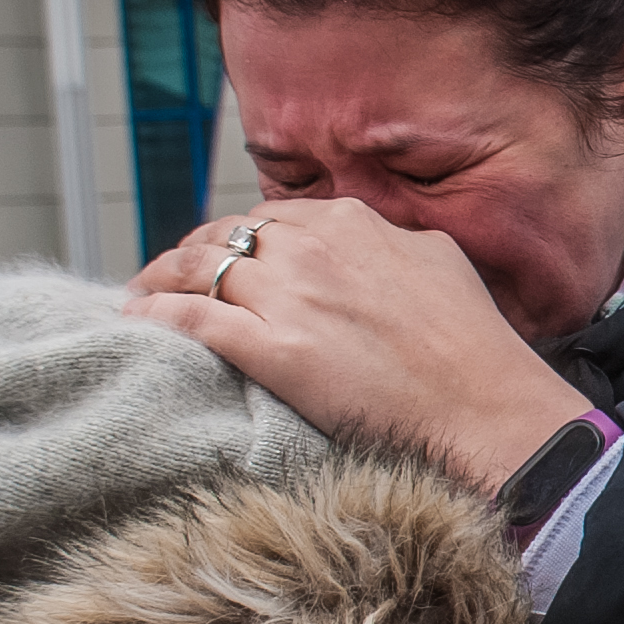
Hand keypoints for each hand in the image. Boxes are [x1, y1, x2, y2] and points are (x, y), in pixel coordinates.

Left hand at [124, 198, 587, 492]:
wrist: (486, 407)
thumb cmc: (474, 346)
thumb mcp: (437, 260)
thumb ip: (390, 240)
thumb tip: (372, 237)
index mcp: (350, 222)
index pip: (268, 217)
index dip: (237, 236)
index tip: (224, 256)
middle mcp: (313, 249)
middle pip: (223, 236)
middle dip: (187, 252)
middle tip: (167, 276)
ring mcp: (290, 298)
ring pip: (198, 270)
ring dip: (159, 279)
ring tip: (141, 294)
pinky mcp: (275, 351)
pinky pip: (194, 321)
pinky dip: (157, 315)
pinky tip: (136, 319)